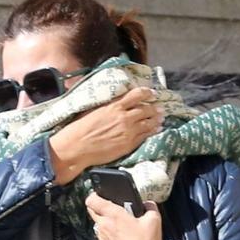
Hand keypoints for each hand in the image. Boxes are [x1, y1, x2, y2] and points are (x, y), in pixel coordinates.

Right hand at [49, 88, 163, 183]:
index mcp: (114, 106)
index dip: (146, 93)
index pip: (136, 95)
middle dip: (155, 108)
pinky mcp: (129, 143)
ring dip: (156, 119)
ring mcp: (128, 131)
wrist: (78, 146)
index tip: (152, 92)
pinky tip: (157, 129)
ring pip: (148, 123)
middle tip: (160, 107)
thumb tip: (114, 101)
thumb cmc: (81, 127)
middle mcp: (124, 117)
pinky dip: (153, 131)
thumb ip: (108, 105)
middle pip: (146, 109)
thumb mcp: (94, 109)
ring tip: (161, 118)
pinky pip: (145, 136)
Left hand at [85, 192, 162, 239]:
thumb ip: (150, 207)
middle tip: (110, 206)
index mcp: (113, 215)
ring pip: (97, 222)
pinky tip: (121, 235)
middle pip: (91, 210)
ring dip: (104, 220)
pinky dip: (108, 232)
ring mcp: (102, 237)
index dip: (94, 194)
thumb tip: (148, 203)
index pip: (92, 199)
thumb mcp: (154, 221)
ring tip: (119, 222)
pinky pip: (102, 234)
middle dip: (98, 206)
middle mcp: (103, 225)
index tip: (100, 194)